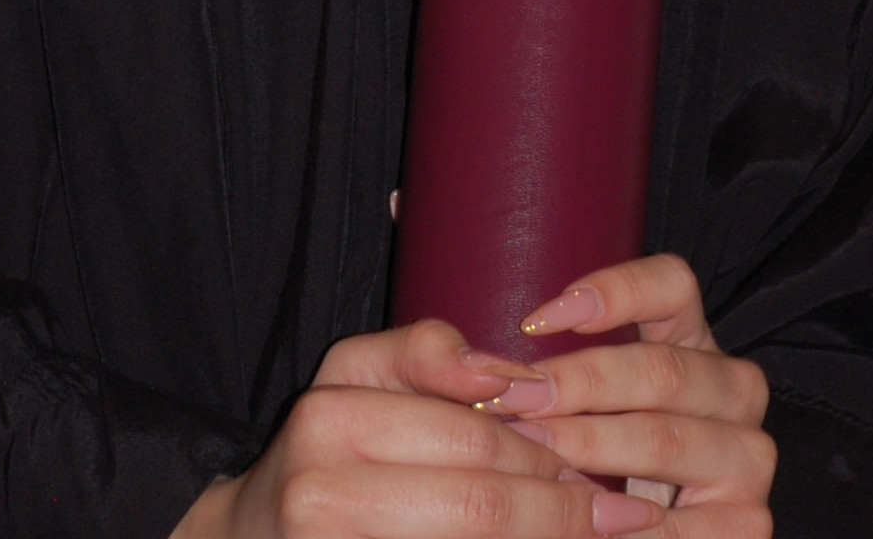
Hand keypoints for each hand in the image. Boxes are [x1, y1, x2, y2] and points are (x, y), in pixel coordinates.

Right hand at [171, 315, 667, 536]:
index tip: (600, 463)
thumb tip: (506, 374)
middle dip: (560, 511)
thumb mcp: (354, 375)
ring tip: (603, 535)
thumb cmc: (321, 447)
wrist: (250, 538)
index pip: (469, 440)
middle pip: (477, 507)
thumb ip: (422, 352)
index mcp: (331, 420)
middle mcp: (324, 495)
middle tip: (622, 512)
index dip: (544, 455)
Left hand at [469, 254, 772, 537]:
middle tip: (512, 400)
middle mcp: (731, 387)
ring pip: (669, 437)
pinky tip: (585, 517)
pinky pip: (691, 524)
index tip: (534, 319)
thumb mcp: (551, 393)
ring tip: (537, 455)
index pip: (672, 284)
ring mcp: (747, 455)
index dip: (613, 291)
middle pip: (661, 367)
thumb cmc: (574, 452)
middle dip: (578, 385)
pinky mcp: (748, 523)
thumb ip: (504, 342)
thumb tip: (417, 245)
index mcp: (689, 338)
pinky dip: (630, 525)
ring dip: (595, 449)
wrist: (625, 533)